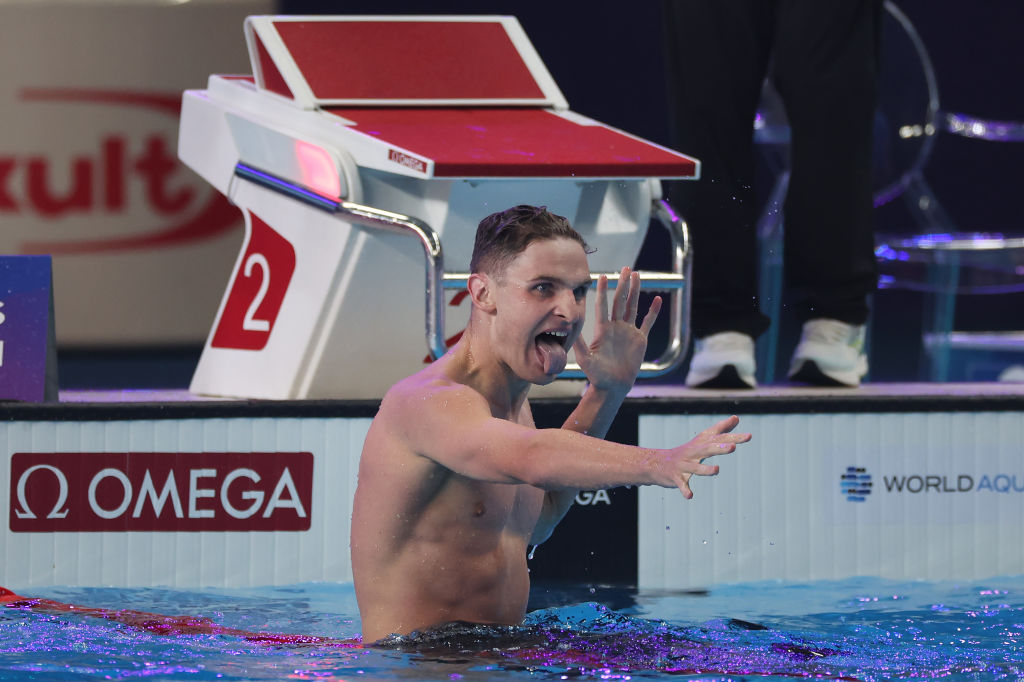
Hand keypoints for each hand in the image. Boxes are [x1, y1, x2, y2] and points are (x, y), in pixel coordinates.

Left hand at [573, 267, 661, 393]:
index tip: (602, 276)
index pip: (603, 306)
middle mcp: (616, 327)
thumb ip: (580, 345)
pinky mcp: (640, 339)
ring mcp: (628, 332)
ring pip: (633, 306)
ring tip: (637, 276)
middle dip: (623, 284)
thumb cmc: (597, 375)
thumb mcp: (585, 359)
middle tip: (626, 268)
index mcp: (603, 329)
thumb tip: (570, 331)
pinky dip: (653, 311)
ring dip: (635, 291)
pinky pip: (647, 322)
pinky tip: (657, 299)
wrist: (612, 386)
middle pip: (620, 301)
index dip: (603, 291)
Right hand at [656, 415, 749, 498]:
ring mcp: (684, 465)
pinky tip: (690, 495)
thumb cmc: (686, 452)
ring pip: (695, 467)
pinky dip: (685, 490)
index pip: (719, 438)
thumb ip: (721, 429)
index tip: (749, 436)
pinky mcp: (676, 478)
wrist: (657, 463)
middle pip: (707, 449)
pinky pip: (681, 484)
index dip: (734, 437)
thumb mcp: (702, 439)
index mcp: (701, 444)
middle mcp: (693, 452)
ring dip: (705, 469)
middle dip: (720, 448)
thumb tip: (736, 418)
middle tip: (733, 447)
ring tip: (716, 470)